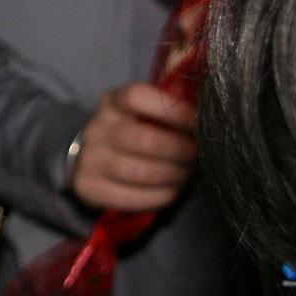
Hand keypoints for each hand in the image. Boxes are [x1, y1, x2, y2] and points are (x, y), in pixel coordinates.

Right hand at [69, 81, 196, 212]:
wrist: (90, 159)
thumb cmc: (129, 131)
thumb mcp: (139, 111)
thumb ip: (166, 108)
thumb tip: (206, 114)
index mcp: (112, 103)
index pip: (137, 97)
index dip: (173, 110)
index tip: (197, 123)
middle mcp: (98, 130)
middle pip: (145, 140)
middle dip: (181, 150)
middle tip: (198, 154)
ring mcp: (92, 160)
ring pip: (143, 172)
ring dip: (175, 175)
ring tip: (188, 172)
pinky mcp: (91, 188)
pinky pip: (135, 197)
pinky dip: (162, 194)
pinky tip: (172, 188)